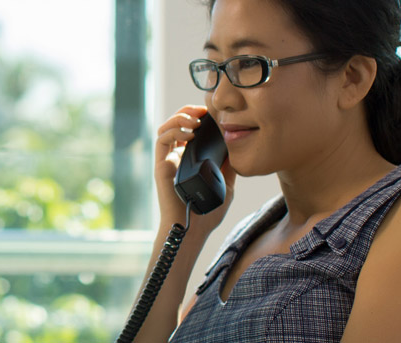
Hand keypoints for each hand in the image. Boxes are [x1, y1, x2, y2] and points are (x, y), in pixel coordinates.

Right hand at [153, 105, 237, 236]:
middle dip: (188, 111)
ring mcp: (168, 160)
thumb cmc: (208, 212)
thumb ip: (229, 165)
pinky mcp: (162, 166)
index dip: (197, 116)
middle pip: (176, 124)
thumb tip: (238, 146)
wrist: (194, 229)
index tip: (212, 112)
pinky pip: (162, 141)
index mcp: (189, 158)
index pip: (189, 129)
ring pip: (166, 128)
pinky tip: (189, 133)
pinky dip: (173, 131)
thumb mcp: (226, 183)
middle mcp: (176, 156)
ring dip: (179, 118)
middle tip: (203, 110)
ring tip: (195, 119)